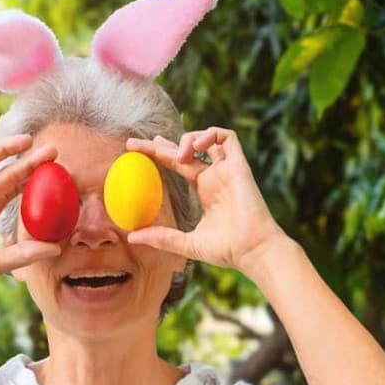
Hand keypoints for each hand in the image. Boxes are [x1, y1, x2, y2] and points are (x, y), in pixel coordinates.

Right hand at [0, 114, 62, 291]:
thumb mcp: (1, 259)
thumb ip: (28, 253)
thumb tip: (57, 250)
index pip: (16, 189)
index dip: (34, 178)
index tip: (55, 170)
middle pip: (8, 172)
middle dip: (29, 161)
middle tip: (52, 150)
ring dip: (5, 147)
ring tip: (27, 139)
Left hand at [125, 127, 287, 271]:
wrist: (253, 250)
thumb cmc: (226, 250)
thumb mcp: (187, 243)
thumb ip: (161, 238)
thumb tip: (132, 237)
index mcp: (205, 190)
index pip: (178, 164)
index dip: (158, 154)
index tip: (133, 150)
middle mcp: (215, 176)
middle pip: (186, 149)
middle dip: (160, 143)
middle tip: (134, 143)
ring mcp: (228, 169)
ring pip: (207, 137)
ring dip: (188, 139)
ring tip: (178, 157)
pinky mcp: (239, 166)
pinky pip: (227, 137)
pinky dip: (210, 134)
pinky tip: (196, 147)